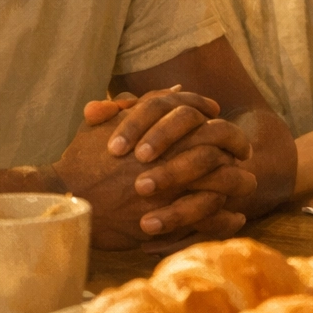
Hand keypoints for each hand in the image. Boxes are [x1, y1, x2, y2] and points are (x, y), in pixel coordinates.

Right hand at [69, 89, 257, 244]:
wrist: (64, 198)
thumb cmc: (83, 158)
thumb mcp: (111, 123)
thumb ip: (146, 105)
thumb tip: (179, 89)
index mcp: (158, 134)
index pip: (205, 123)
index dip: (224, 128)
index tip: (230, 135)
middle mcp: (168, 160)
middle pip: (220, 152)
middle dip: (238, 154)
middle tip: (246, 157)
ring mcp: (168, 193)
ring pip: (219, 186)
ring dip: (239, 185)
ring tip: (248, 185)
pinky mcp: (165, 222)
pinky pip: (206, 221)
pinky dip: (226, 219)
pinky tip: (236, 217)